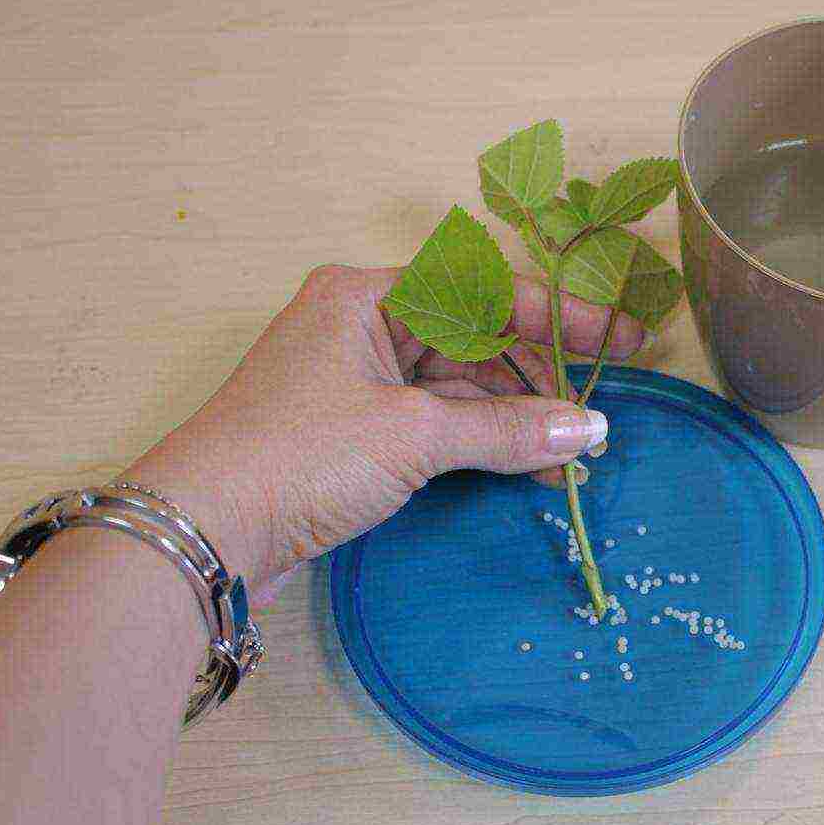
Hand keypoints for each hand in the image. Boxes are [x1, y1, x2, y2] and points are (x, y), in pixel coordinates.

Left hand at [123, 264, 644, 600]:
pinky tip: (528, 466)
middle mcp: (363, 327)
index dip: (557, 315)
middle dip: (537, 375)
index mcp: (368, 295)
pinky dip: (481, 443)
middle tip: (600, 407)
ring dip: (514, 418)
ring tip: (573, 452)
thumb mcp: (412, 434)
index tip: (620, 337)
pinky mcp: (354, 434)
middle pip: (474, 338)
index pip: (483, 290)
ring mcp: (358, 383)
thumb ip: (506, 428)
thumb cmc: (301, 455)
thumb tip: (588, 428)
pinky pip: (436, 425)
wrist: (203, 534)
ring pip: (458, 387)